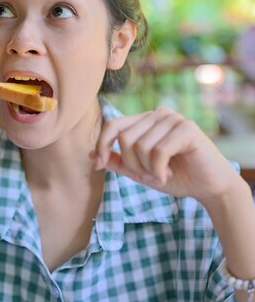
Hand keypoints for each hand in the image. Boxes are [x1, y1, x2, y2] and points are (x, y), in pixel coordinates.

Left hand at [91, 107, 240, 204]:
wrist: (210, 187)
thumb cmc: (176, 177)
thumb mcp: (140, 171)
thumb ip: (118, 162)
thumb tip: (90, 155)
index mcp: (146, 120)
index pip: (113, 125)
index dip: (102, 145)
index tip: (99, 165)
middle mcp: (158, 114)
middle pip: (125, 138)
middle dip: (132, 165)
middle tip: (148, 176)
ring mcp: (173, 118)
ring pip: (140, 146)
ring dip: (147, 169)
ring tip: (161, 175)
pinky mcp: (186, 128)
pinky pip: (158, 151)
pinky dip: (159, 170)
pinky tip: (168, 174)